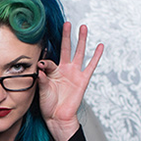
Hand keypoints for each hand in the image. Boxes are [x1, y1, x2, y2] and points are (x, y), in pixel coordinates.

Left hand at [36, 22, 103, 140]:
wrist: (57, 117)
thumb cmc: (48, 105)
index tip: (40, 63)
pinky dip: (96, 56)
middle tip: (67, 23)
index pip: (49, 61)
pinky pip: (91, 66)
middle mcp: (64, 70)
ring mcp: (74, 73)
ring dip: (81, 40)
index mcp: (52, 71)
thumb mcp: (42, 90)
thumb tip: (40, 68)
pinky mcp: (83, 79)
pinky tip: (100, 46)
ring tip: (83, 27)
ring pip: (79, 53)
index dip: (44, 61)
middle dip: (66, 36)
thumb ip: (43, 78)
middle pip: (66, 48)